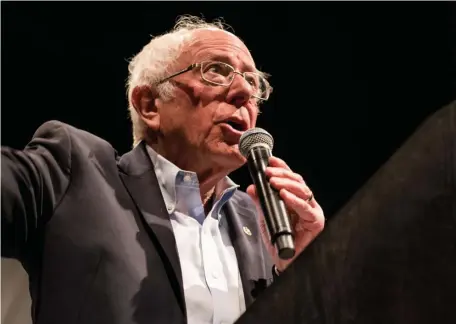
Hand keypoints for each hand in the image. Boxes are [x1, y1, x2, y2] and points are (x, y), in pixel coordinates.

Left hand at [247, 156, 324, 271]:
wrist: (283, 261)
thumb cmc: (277, 239)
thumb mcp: (265, 216)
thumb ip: (260, 202)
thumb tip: (252, 187)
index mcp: (295, 198)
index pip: (291, 178)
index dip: (282, 167)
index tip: (270, 160)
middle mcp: (306, 203)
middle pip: (298, 181)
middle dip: (282, 174)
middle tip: (268, 173)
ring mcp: (312, 211)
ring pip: (303, 191)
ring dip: (287, 184)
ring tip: (273, 182)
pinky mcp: (315, 222)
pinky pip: (306, 208)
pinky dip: (294, 200)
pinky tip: (284, 195)